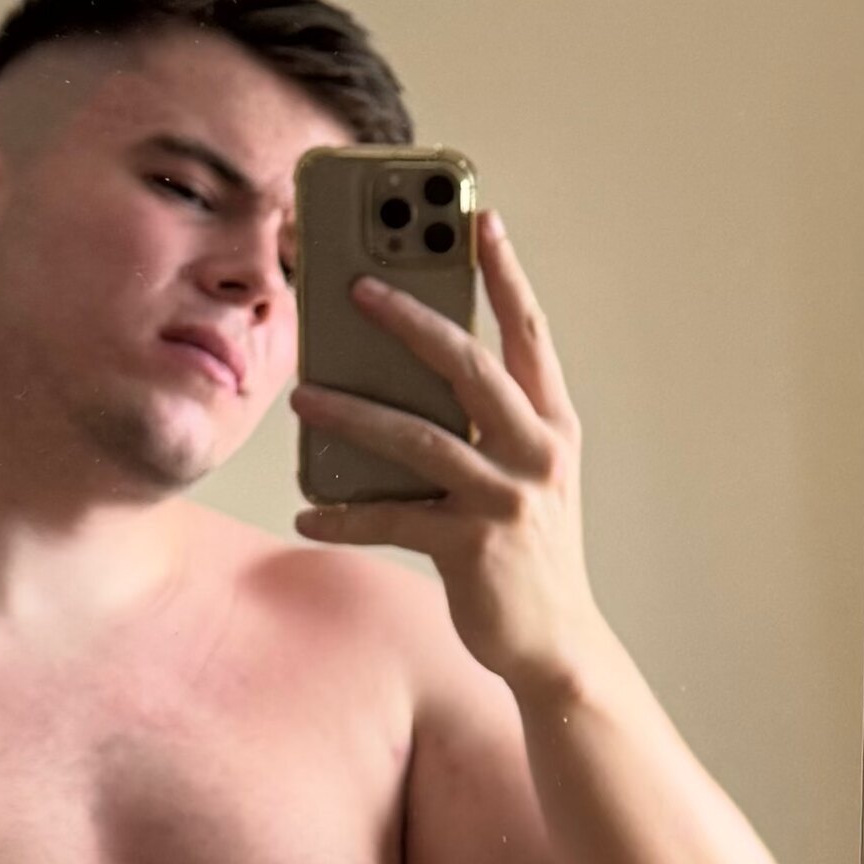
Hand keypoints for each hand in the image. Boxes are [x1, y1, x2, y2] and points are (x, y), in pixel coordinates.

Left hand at [287, 208, 605, 696]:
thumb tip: (405, 381)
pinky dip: (345, 516)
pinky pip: (394, 519)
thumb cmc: (530, 552)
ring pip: (419, 436)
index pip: (530, 333)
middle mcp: (537, 452)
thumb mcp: (525, 478)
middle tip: (357, 288)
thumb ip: (486, 428)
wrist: (558, 643)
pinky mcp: (472, 546)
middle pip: (470, 366)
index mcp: (553, 425)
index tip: (480, 220)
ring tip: (305, 396)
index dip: (505, 273)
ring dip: (355, 412)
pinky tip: (307, 513)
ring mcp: (507, 498)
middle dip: (412, 320)